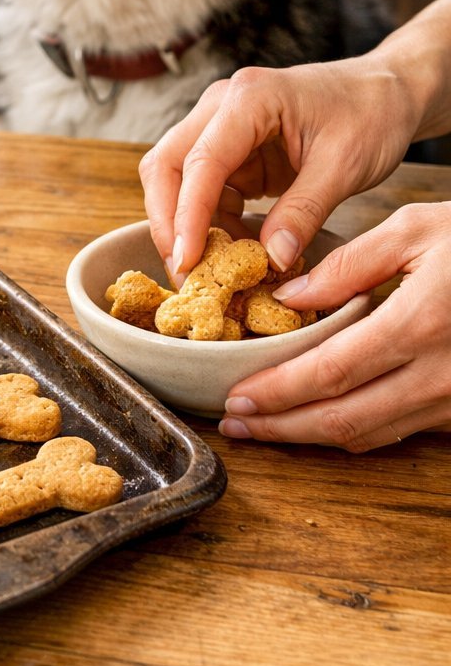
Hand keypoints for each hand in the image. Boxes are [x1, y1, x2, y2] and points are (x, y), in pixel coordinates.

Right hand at [139, 60, 418, 279]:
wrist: (387, 93)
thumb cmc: (371, 114)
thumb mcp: (345, 166)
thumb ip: (304, 212)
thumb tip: (271, 260)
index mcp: (250, 98)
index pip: (201, 161)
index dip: (187, 216)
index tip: (187, 262)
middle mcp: (223, 107)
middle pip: (167, 165)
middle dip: (169, 223)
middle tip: (186, 274)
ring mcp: (222, 127)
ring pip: (178, 180)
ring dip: (188, 227)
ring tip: (212, 272)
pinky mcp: (232, 152)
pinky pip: (206, 191)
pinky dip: (213, 224)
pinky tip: (236, 252)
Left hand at [219, 203, 450, 449]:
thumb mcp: (417, 228)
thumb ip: (350, 264)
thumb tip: (291, 297)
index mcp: (421, 323)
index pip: (331, 373)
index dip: (278, 393)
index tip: (236, 396)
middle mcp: (440, 374)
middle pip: (344, 419)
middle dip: (281, 427)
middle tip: (234, 423)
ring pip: (371, 435)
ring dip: (310, 436)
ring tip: (263, 427)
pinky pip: (399, 431)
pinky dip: (353, 430)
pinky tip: (317, 419)